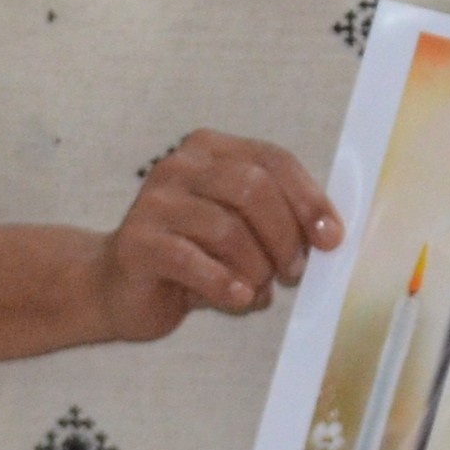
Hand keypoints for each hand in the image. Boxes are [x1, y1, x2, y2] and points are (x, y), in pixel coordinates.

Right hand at [92, 131, 339, 340]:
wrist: (118, 286)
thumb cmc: (190, 256)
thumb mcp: (238, 230)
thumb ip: (275, 223)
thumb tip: (326, 237)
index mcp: (210, 151)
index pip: (272, 159)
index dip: (308, 198)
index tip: (330, 238)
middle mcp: (180, 166)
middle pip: (252, 188)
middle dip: (284, 236)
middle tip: (293, 272)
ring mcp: (153, 202)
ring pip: (226, 228)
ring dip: (256, 267)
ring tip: (258, 289)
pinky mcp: (136, 242)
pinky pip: (190, 259)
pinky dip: (224, 283)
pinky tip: (238, 298)